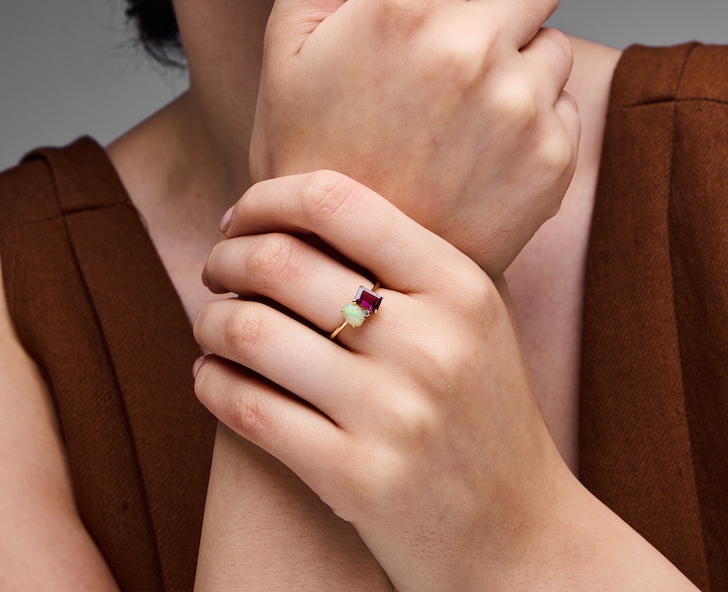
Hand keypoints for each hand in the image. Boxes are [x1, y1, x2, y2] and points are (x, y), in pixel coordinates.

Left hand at [195, 172, 569, 590]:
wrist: (517, 530)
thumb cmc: (482, 408)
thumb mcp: (472, 317)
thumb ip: (403, 259)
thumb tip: (296, 211)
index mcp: (460, 285)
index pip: (336, 200)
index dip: (268, 198)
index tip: (243, 220)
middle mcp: (432, 342)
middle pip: (281, 261)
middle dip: (225, 258)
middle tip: (216, 271)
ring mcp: (395, 413)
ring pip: (251, 331)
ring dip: (211, 321)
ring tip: (212, 325)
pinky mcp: (357, 477)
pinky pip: (247, 407)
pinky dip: (210, 381)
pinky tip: (211, 374)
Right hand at [249, 0, 579, 278]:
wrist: (349, 265)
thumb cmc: (310, 151)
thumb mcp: (290, 42)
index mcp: (410, 3)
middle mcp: (474, 48)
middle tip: (453, 49)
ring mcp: (520, 108)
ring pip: (554, 41)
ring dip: (520, 56)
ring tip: (459, 108)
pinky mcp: (551, 160)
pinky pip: (565, 101)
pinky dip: (535, 112)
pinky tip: (480, 147)